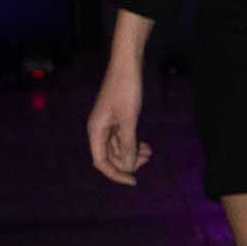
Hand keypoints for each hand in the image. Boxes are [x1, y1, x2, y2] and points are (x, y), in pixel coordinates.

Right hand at [88, 46, 150, 185]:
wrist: (127, 65)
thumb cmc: (125, 89)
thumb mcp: (129, 119)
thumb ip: (128, 144)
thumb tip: (128, 167)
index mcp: (96, 130)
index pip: (101, 162)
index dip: (116, 174)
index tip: (133, 180)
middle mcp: (99, 129)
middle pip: (111, 156)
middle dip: (128, 161)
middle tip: (147, 158)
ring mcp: (108, 123)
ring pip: (119, 147)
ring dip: (133, 153)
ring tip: (150, 152)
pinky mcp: (117, 117)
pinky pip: (123, 137)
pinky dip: (134, 143)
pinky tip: (146, 146)